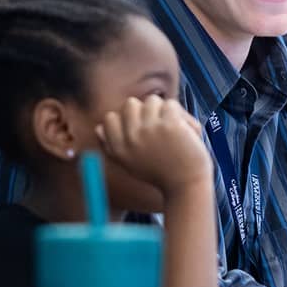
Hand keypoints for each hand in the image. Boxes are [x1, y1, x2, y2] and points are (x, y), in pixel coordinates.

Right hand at [96, 96, 211, 196]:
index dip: (126, 119)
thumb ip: (112, 146)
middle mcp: (131, 138)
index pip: (110, 118)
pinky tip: (186, 131)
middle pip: (130, 104)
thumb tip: (99, 128)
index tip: (142, 129)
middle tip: (159, 126)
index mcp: (119, 148)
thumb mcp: (130, 164)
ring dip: (165, 111)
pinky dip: (181, 115)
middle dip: (145, 110)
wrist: (187, 186)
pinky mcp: (169, 124)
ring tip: (173, 129)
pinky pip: (171, 104)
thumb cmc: (162, 175)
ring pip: (152, 101)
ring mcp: (149, 129)